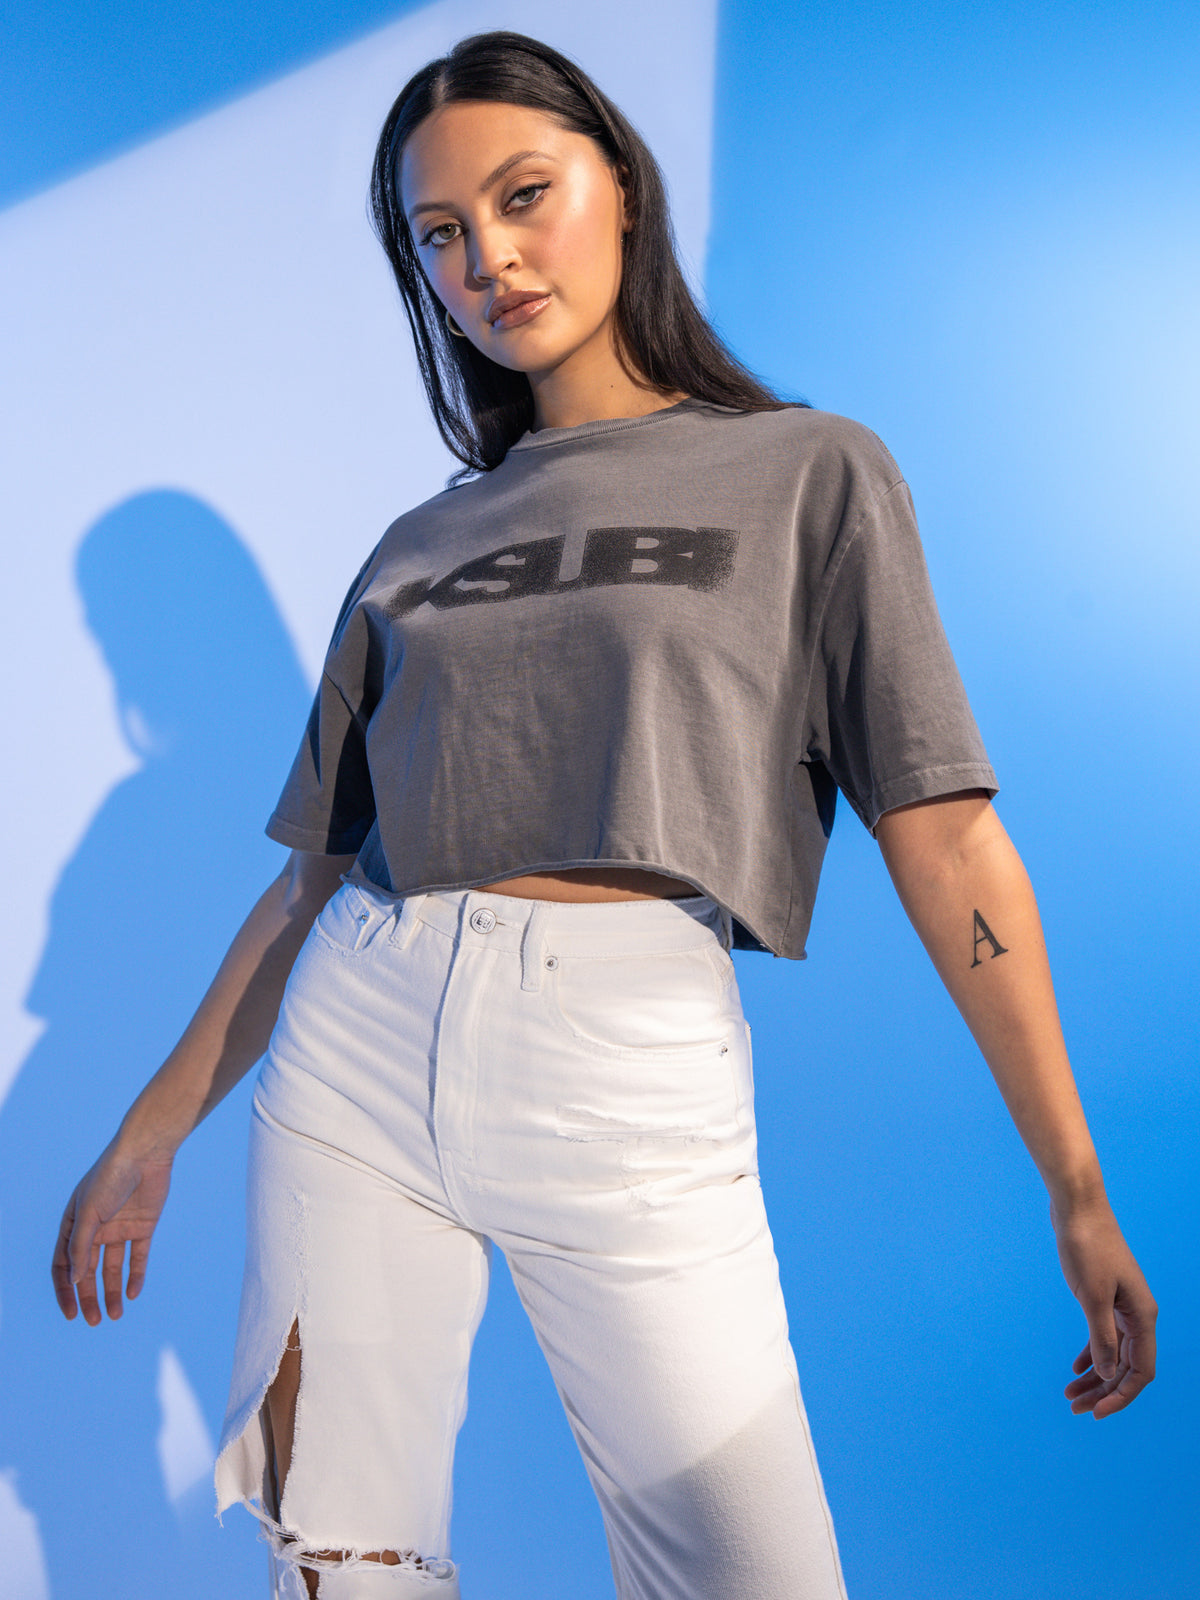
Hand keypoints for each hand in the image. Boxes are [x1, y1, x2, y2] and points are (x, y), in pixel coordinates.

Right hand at [51, 1140, 173, 1325]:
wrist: (145, 1153)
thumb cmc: (110, 1177)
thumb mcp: (89, 1213)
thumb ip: (81, 1246)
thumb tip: (74, 1280)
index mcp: (74, 1224)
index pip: (64, 1264)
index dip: (65, 1289)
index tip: (71, 1313)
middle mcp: (95, 1229)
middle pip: (89, 1271)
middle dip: (90, 1296)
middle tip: (95, 1321)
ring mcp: (119, 1228)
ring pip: (113, 1268)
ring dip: (113, 1291)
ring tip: (115, 1315)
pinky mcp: (143, 1226)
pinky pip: (138, 1256)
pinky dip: (136, 1275)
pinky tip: (133, 1293)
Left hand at [1051, 1195, 1156, 1417]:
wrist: (1078, 1207)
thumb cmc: (1087, 1246)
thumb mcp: (1092, 1295)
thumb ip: (1102, 1336)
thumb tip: (1108, 1373)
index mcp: (1142, 1316)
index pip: (1140, 1371)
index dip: (1122, 1396)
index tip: (1097, 1414)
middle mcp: (1137, 1314)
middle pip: (1126, 1367)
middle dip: (1103, 1391)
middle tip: (1075, 1409)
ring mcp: (1121, 1305)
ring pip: (1113, 1352)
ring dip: (1095, 1376)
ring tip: (1070, 1396)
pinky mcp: (1104, 1296)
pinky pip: (1103, 1335)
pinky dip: (1090, 1353)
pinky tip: (1075, 1369)